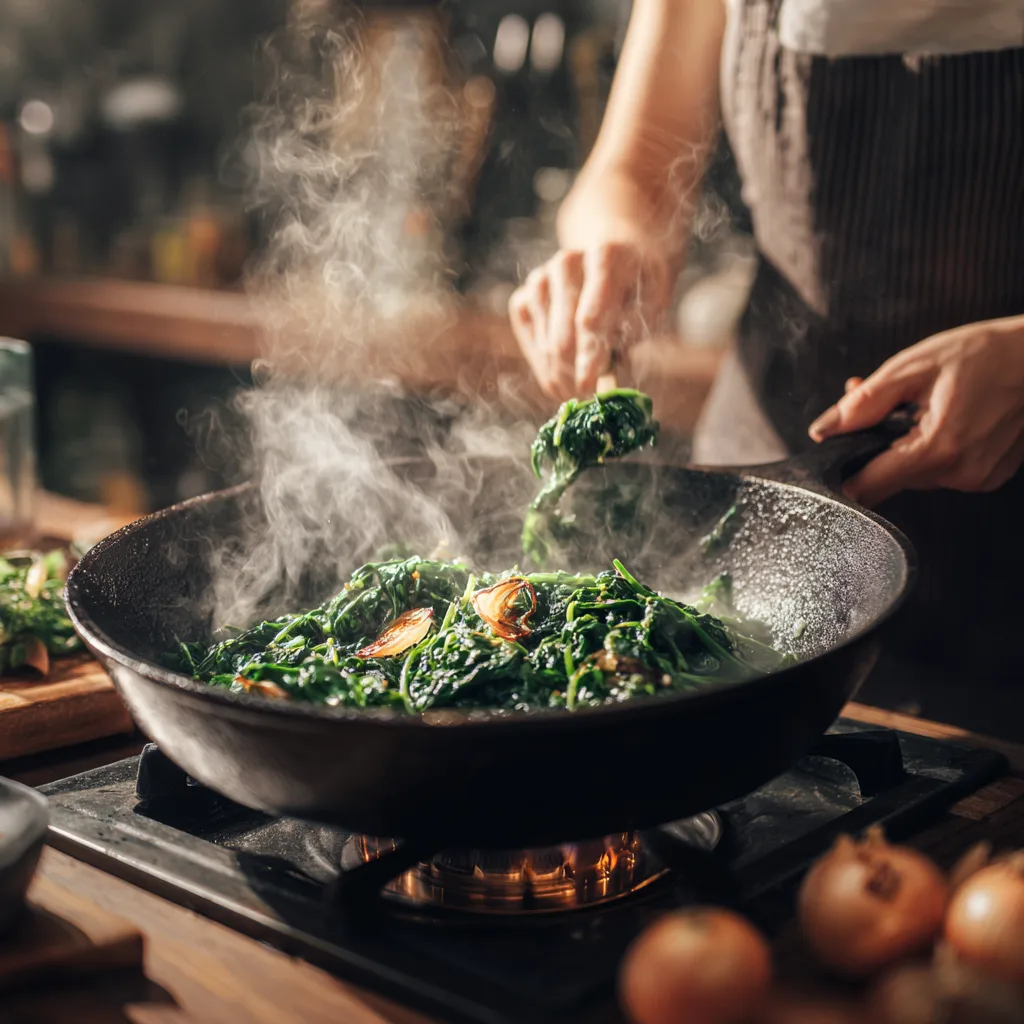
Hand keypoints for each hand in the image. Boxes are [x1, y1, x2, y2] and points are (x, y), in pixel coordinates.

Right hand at [508, 243, 672, 400]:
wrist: (616, 260)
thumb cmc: (638, 288)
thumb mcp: (652, 305)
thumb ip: (631, 334)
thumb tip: (606, 375)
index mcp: (604, 258)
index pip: (590, 318)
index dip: (589, 357)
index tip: (589, 386)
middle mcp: (566, 264)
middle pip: (562, 337)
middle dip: (575, 374)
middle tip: (589, 396)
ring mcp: (540, 280)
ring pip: (546, 345)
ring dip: (561, 375)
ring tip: (580, 387)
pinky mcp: (523, 298)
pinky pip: (529, 343)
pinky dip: (545, 367)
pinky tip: (563, 373)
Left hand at [808, 317, 1023, 506]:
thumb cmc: (985, 355)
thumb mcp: (914, 368)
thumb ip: (864, 403)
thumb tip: (824, 429)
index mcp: (938, 449)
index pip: (870, 486)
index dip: (845, 474)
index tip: (834, 461)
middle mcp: (960, 473)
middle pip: (891, 477)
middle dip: (876, 444)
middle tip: (880, 403)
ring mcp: (977, 478)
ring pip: (915, 474)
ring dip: (903, 444)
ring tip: (915, 404)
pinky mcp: (987, 476)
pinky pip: (942, 471)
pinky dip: (931, 448)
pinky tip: (939, 418)